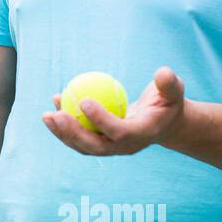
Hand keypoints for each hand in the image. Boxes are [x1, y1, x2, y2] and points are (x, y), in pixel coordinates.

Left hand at [42, 66, 185, 156]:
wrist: (164, 123)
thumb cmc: (168, 101)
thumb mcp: (174, 90)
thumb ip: (169, 83)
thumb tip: (162, 73)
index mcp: (143, 134)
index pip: (119, 132)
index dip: (100, 119)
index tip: (83, 100)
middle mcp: (126, 147)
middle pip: (96, 146)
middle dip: (73, 133)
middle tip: (55, 114)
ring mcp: (113, 149)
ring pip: (84, 146)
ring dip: (62, 133)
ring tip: (46, 115)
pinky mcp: (103, 145)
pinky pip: (80, 138)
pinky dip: (65, 126)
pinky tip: (54, 107)